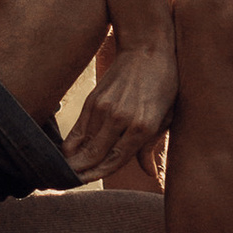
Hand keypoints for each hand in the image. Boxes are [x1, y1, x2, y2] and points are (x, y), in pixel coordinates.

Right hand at [62, 32, 178, 177]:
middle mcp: (121, 120)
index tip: (86, 182)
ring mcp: (104, 108)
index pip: (116, 160)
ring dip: (73, 161)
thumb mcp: (167, 116)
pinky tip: (66, 153)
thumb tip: (150, 174)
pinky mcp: (93, 99)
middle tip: (70, 183)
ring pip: (84, 144)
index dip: (99, 174)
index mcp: (143, 127)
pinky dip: (71, 143)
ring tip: (65, 173)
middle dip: (81, 172)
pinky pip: (79, 128)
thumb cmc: (164, 84)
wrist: (147, 48)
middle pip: (95, 155)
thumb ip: (152, 146)